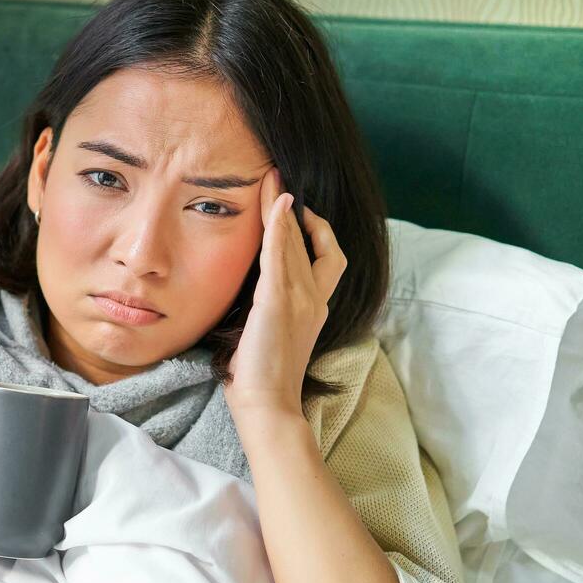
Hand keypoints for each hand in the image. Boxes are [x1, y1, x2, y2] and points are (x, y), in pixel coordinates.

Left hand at [225, 167, 346, 419]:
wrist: (269, 405)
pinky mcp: (279, 302)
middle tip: (279, 176)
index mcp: (316, 306)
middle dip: (295, 207)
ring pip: (296, 240)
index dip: (316, 229)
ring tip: (271, 178)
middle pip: (310, 239)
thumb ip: (272, 309)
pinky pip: (282, 254)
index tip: (297, 210)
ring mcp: (301, 299)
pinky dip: (279, 226)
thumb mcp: (272, 334)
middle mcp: (315, 297)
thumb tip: (257, 295)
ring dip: (282, 207)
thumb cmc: (263, 376)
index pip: (326, 256)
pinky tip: (275, 204)